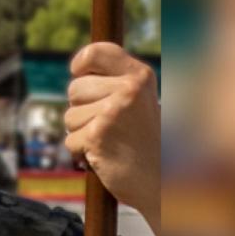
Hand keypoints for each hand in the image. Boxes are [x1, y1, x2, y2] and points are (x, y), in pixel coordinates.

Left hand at [64, 42, 159, 230]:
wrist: (164, 183)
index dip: (81, 64)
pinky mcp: (96, 135)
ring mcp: (112, 112)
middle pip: (75, 88)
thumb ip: (114, 84)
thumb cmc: (148, 144)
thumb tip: (77, 72)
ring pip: (69, 116)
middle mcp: (128, 89)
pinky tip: (104, 157)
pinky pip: (70, 140)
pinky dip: (81, 154)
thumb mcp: (139, 103)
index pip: (96, 52)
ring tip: (109, 142)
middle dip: (81, 108)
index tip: (78, 72)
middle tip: (107, 126)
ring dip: (81, 133)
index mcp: (140, 76)